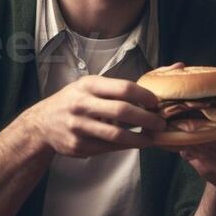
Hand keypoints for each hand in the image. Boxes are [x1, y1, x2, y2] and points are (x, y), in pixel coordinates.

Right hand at [27, 71, 170, 158]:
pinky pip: (108, 147)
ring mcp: (78, 126)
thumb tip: (174, 68)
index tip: (157, 103)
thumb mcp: (92, 86)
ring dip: (139, 138)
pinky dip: (124, 146)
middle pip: (122, 111)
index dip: (145, 96)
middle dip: (147, 119)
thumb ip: (123, 85)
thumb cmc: (76, 100)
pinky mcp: (78, 145)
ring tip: (151, 138)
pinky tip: (133, 143)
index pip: (123, 88)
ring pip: (116, 135)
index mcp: (89, 85)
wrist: (42, 123)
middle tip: (161, 124)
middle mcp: (82, 104)